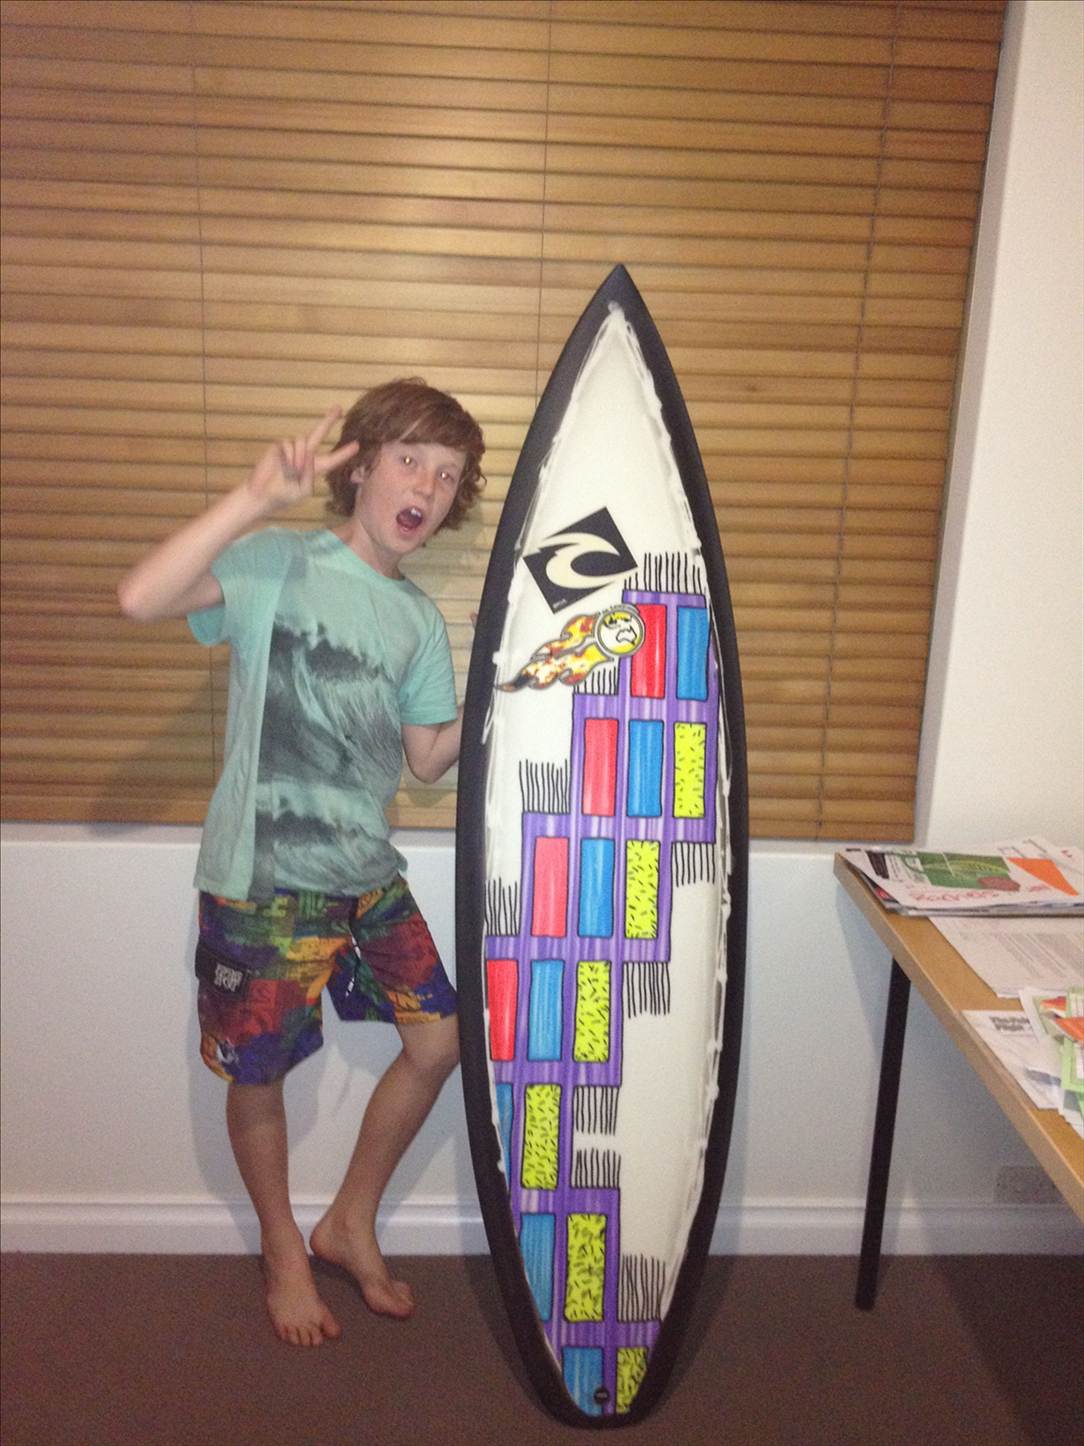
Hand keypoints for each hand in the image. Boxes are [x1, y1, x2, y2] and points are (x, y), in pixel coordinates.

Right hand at [244, 406, 358, 513]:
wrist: (262, 495)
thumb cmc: (283, 496)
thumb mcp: (303, 491)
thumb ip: (309, 474)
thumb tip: (309, 455)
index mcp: (314, 468)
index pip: (332, 459)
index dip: (344, 453)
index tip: (357, 445)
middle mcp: (305, 455)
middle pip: (319, 433)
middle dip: (328, 421)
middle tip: (339, 408)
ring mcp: (291, 450)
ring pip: (303, 440)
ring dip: (300, 455)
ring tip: (295, 469)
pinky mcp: (279, 447)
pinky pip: (288, 444)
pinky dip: (289, 455)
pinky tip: (285, 465)